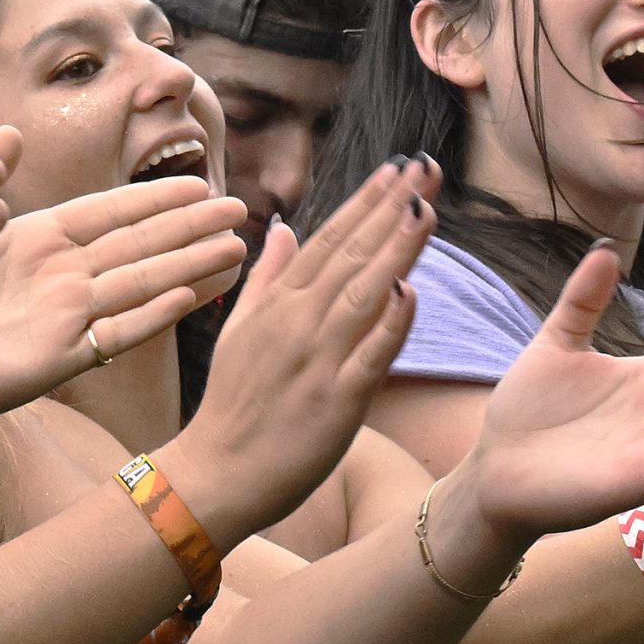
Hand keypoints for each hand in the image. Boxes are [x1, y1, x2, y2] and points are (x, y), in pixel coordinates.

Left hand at [0, 171, 245, 431]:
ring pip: (139, 284)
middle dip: (191, 228)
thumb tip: (4, 132)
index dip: (157, 197)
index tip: (200, 181)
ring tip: (234, 250)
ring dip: (188, 267)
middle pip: (140, 245)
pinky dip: (149, 317)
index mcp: (43, 241)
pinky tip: (186, 300)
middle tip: (240, 211)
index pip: (112, 211)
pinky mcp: (58, 359)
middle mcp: (65, 276)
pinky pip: (113, 334)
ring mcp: (67, 317)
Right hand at [175, 160, 439, 538]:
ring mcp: (318, 360)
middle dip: (392, 208)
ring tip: (427, 208)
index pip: (330, 239)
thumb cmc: (233, 404)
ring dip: (397, 249)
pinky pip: (369, 355)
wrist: (217, 475)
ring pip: (364, 294)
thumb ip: (266, 277)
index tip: (398, 169)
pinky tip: (411, 291)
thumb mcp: (239, 330)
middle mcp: (298, 324)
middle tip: (427, 168)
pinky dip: (390, 323)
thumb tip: (281, 227)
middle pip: (353, 255)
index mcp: (278, 304)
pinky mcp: (336, 401)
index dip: (366, 201)